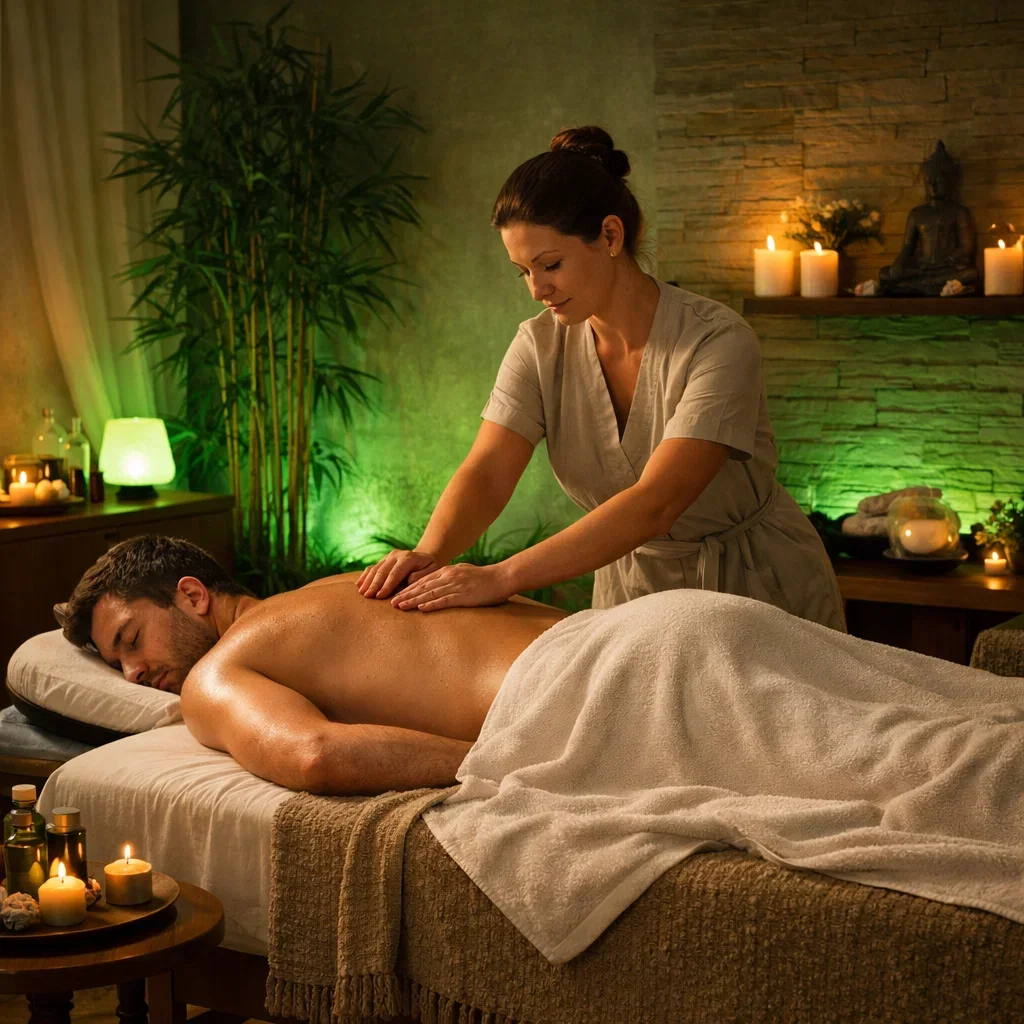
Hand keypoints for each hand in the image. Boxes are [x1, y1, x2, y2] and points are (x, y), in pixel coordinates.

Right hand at [357, 549, 439, 598]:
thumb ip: (421, 575)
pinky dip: (365, 575)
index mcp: (409, 558)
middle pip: (382, 570)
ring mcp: (388, 556)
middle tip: (367, 596)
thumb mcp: (431, 570)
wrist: (424, 556)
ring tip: (361, 593)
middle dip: (374, 584)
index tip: (379, 596)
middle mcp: (396, 555)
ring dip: (367, 581)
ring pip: (375, 568)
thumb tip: (408, 580)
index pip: (395, 573)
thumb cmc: (429, 567)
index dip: (387, 585)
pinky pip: (372, 567)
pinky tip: (358, 584)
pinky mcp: (383, 559)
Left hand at [392, 562, 513, 611]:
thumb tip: (438, 584)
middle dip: (405, 595)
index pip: (422, 581)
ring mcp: (456, 586)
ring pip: (429, 594)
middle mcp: (448, 577)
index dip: (408, 588)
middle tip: (391, 603)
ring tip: (400, 607)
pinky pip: (444, 600)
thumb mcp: (463, 572)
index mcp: (447, 571)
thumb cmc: (484, 577)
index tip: (396, 595)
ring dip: (413, 600)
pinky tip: (421, 608)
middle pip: (422, 587)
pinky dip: (432, 604)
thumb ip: (449, 577)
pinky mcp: (464, 596)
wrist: (502, 577)